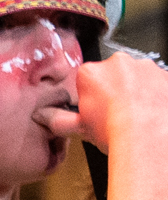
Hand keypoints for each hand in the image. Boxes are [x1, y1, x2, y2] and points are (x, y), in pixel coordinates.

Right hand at [39, 54, 167, 152]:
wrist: (148, 136)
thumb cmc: (114, 130)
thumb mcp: (81, 129)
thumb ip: (60, 120)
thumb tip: (43, 117)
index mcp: (91, 72)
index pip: (88, 79)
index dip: (92, 96)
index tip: (98, 111)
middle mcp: (119, 63)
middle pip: (116, 73)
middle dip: (118, 89)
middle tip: (119, 113)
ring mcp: (147, 68)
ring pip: (140, 77)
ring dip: (140, 91)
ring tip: (141, 116)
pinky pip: (161, 84)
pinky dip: (159, 96)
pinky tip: (156, 113)